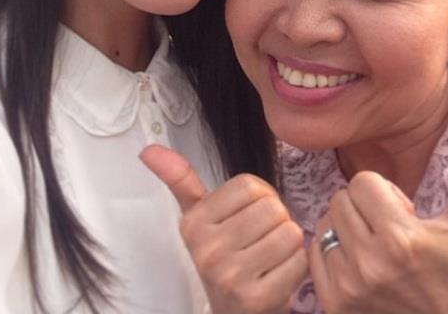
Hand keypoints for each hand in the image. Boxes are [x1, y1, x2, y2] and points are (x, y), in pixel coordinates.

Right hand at [140, 145, 307, 312]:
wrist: (233, 313)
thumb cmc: (223, 256)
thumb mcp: (199, 217)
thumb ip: (180, 179)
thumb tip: (149, 150)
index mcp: (193, 224)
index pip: (249, 185)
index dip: (259, 197)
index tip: (247, 216)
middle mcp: (206, 251)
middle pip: (271, 207)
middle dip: (276, 220)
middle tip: (261, 239)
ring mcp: (231, 277)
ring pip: (289, 232)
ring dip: (288, 243)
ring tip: (270, 256)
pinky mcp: (257, 298)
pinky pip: (299, 260)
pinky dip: (296, 266)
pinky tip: (278, 275)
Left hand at [309, 123, 447, 312]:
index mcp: (402, 239)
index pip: (363, 181)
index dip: (384, 192)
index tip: (404, 213)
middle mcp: (370, 264)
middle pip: (341, 199)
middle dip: (364, 206)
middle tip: (388, 229)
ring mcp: (348, 286)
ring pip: (326, 222)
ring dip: (348, 227)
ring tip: (374, 246)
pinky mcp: (333, 302)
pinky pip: (314, 251)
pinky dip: (332, 250)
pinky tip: (358, 263)